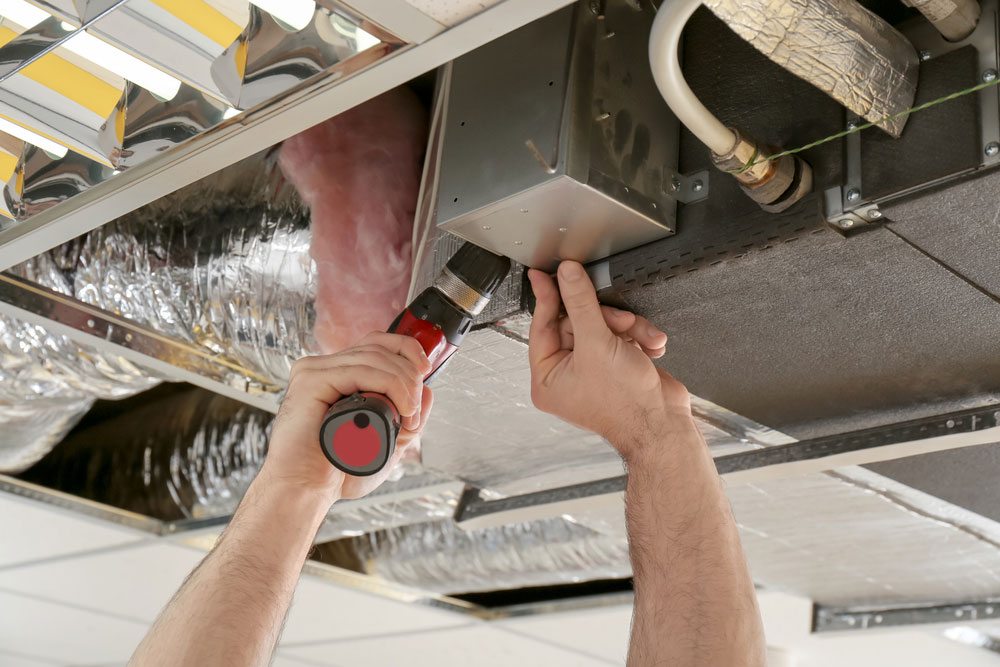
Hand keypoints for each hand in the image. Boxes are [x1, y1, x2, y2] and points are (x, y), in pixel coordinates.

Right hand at [262, 332, 433, 503]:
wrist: (307, 491)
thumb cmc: (336, 471)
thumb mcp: (386, 442)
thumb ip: (407, 418)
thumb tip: (429, 392)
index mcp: (338, 375)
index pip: (376, 343)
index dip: (406, 349)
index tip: (425, 369)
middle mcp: (324, 368)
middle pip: (378, 347)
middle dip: (409, 374)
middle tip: (416, 409)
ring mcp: (315, 371)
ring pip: (373, 358)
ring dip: (403, 383)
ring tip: (411, 415)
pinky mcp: (310, 381)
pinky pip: (358, 370)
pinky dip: (389, 385)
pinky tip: (401, 408)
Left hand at [527, 261, 694, 459]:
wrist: (663, 426)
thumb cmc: (626, 404)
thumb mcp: (597, 344)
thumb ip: (580, 303)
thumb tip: (566, 276)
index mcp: (547, 378)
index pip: (542, 326)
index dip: (548, 297)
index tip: (544, 274)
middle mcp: (567, 376)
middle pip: (577, 322)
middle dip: (606, 319)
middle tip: (619, 322)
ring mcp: (593, 371)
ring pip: (603, 326)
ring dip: (628, 328)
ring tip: (640, 338)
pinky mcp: (616, 366)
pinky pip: (621, 337)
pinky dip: (638, 338)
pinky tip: (650, 347)